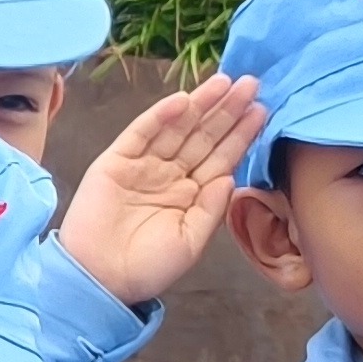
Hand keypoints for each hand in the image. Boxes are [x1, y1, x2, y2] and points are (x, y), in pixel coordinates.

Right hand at [55, 74, 263, 307]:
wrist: (100, 279)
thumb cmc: (147, 267)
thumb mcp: (192, 241)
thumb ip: (212, 207)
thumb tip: (231, 175)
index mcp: (190, 194)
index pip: (220, 157)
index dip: (241, 134)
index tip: (262, 110)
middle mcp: (169, 174)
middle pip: (203, 136)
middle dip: (227, 111)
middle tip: (251, 84)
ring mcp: (142, 166)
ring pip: (177, 129)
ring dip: (200, 105)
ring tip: (226, 83)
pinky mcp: (115, 161)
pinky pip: (140, 133)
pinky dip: (160, 116)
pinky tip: (183, 100)